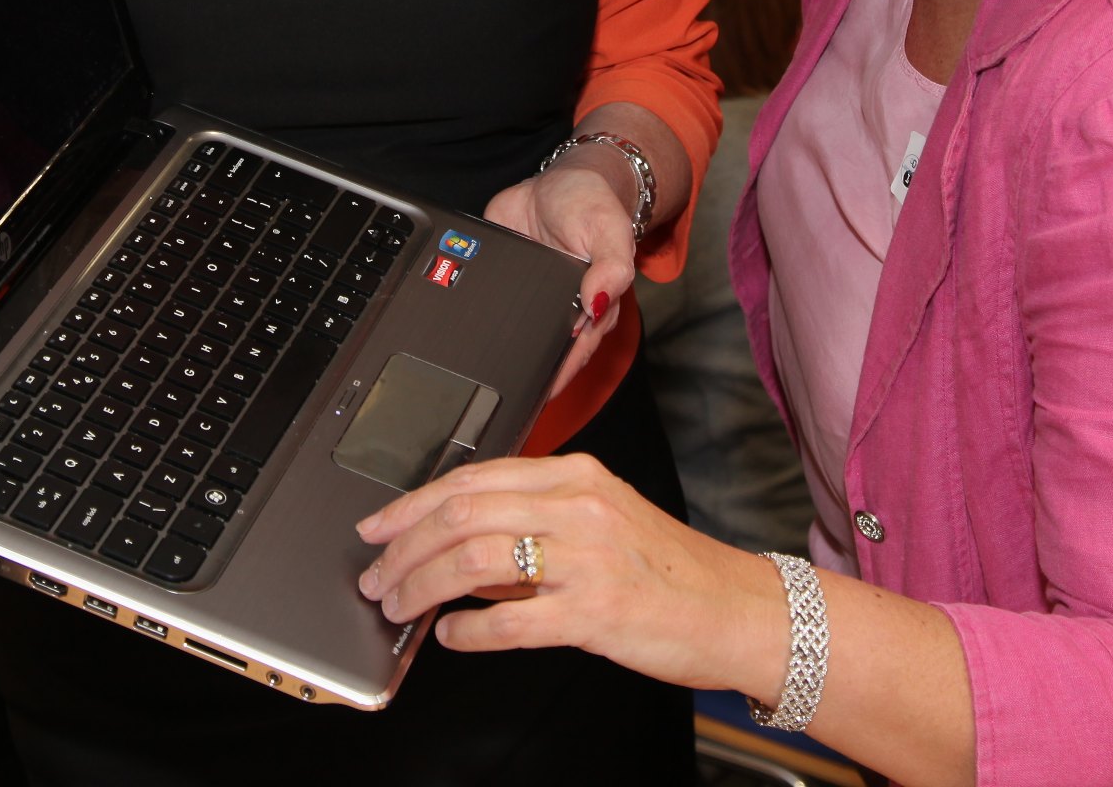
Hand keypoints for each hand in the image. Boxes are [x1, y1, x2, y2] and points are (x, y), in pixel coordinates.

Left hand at [355, 453, 780, 690]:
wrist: (736, 610)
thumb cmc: (669, 570)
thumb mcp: (602, 521)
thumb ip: (534, 522)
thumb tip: (457, 543)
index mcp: (577, 476)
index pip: (474, 478)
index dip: (413, 502)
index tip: (379, 525)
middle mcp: (579, 507)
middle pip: (463, 514)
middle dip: (405, 548)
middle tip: (376, 575)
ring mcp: (588, 559)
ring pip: (475, 560)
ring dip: (423, 585)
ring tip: (401, 606)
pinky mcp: (596, 612)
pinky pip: (511, 622)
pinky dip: (470, 631)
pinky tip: (453, 636)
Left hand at [481, 154, 637, 398]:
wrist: (560, 177)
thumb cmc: (593, 205)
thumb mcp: (610, 230)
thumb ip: (610, 269)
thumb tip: (598, 305)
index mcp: (591, 303)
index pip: (576, 348)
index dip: (560, 373)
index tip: (541, 394)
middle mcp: (560, 307)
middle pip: (543, 350)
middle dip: (526, 373)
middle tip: (504, 394)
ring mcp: (529, 296)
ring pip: (512, 332)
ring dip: (498, 350)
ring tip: (478, 376)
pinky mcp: (502, 278)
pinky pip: (487, 300)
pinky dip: (474, 313)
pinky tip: (459, 330)